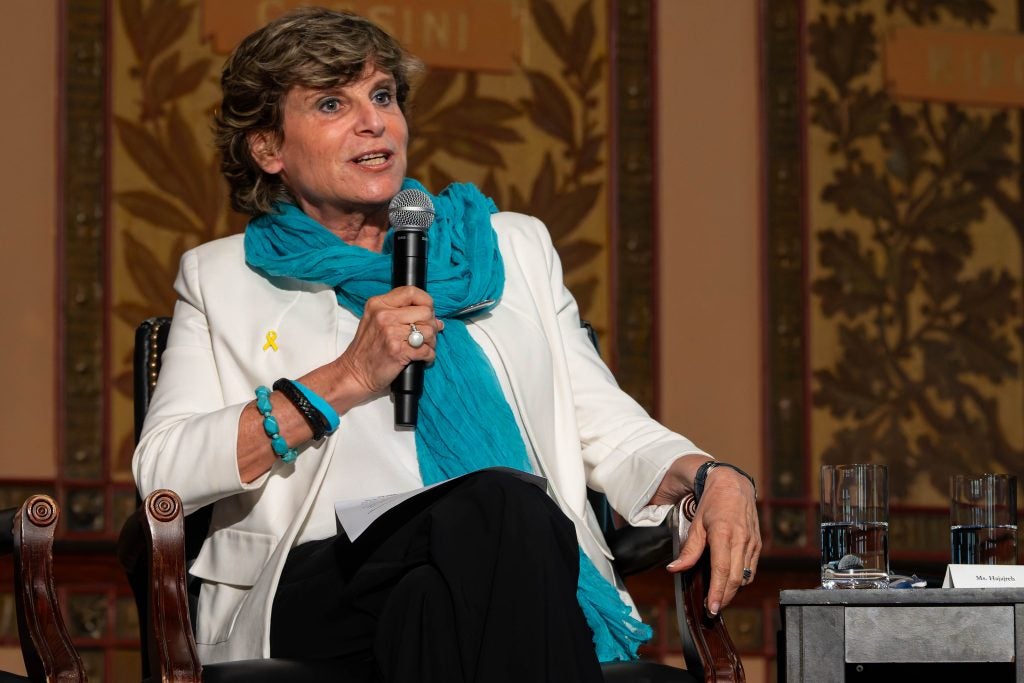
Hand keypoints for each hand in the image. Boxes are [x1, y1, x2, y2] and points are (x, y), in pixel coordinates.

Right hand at [332, 286, 443, 397]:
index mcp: (378, 304)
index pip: (411, 292)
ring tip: (423, 347)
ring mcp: (391, 333)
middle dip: (431, 325)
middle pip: (425, 312)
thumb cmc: (367, 349)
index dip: (426, 301)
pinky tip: (423, 358)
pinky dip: (429, 356)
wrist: (354, 372)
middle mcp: (384, 316)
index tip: (427, 313)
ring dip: (431, 342)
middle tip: (426, 335)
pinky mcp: (398, 351)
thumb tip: (437, 320)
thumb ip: (402, 314)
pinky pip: (427, 350)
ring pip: (429, 331)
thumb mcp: (376, 321)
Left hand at [656, 457, 759, 615]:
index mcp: (724, 534)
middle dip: (725, 597)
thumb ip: (689, 550)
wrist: (733, 485)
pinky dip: (741, 579)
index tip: (712, 608)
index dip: (718, 592)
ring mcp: (752, 543)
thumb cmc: (711, 504)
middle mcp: (741, 540)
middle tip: (713, 609)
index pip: (722, 571)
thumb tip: (674, 569)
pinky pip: (751, 568)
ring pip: (745, 576)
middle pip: (736, 578)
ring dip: (733, 590)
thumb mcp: (696, 524)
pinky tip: (730, 581)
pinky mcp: (758, 544)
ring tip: (719, 597)